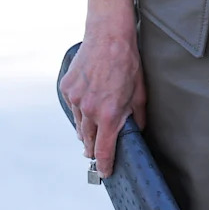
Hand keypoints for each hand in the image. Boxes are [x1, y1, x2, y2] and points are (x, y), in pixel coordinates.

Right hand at [60, 22, 146, 176]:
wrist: (108, 36)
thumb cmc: (128, 63)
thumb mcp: (140, 92)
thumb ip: (138, 116)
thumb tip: (139, 131)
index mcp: (109, 114)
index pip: (103, 150)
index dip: (105, 165)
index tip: (106, 173)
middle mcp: (89, 109)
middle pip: (87, 141)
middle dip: (93, 149)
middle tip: (97, 153)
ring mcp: (75, 99)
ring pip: (78, 125)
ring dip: (86, 129)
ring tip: (94, 126)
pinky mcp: (66, 88)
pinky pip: (72, 107)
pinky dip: (79, 110)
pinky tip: (89, 102)